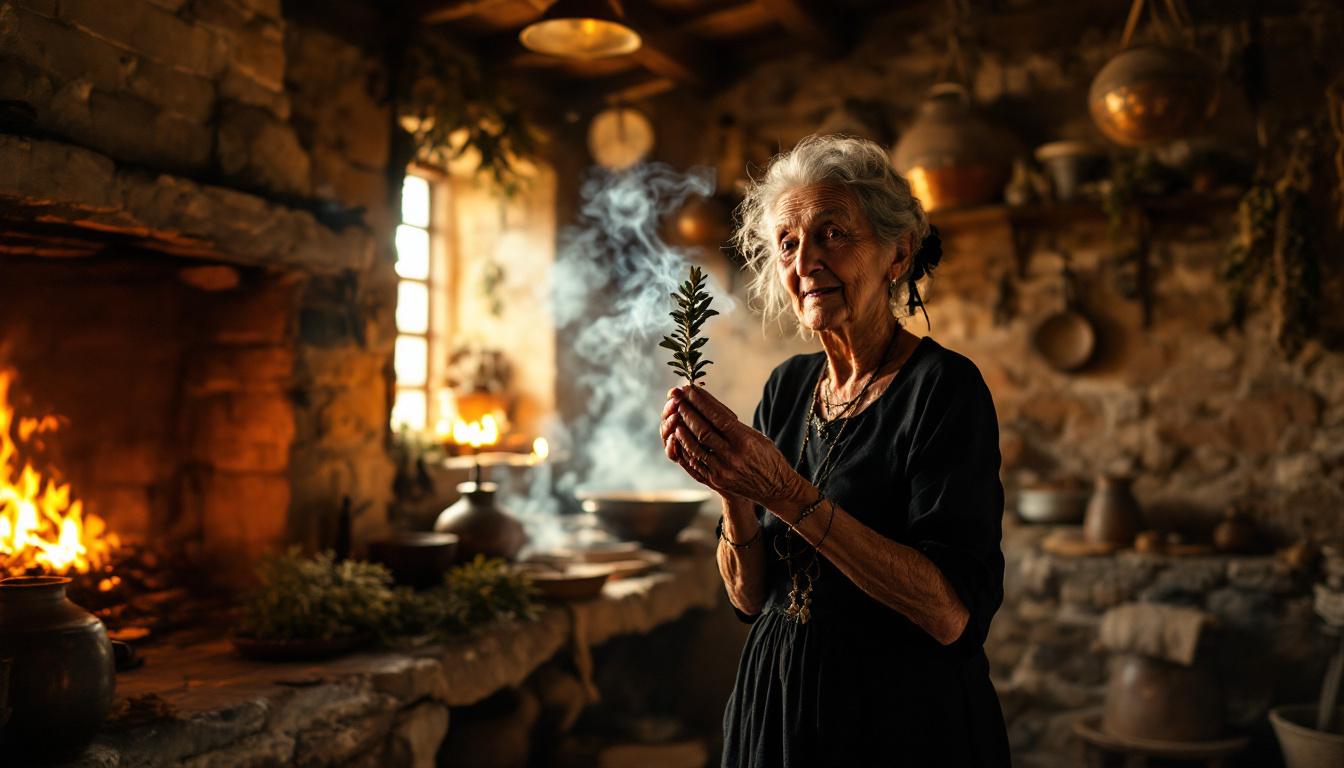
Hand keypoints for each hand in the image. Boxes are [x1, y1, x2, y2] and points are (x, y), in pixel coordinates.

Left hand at [659, 385, 806, 509]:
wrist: (776, 489)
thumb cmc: (769, 458)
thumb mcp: (758, 437)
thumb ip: (735, 426)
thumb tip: (711, 407)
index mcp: (746, 441)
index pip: (718, 417)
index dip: (701, 402)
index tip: (690, 390)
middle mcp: (733, 456)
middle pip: (703, 431)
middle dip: (688, 412)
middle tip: (678, 399)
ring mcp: (723, 471)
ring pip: (695, 447)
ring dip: (683, 430)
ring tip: (676, 416)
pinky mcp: (717, 481)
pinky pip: (695, 463)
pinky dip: (685, 449)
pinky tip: (680, 438)